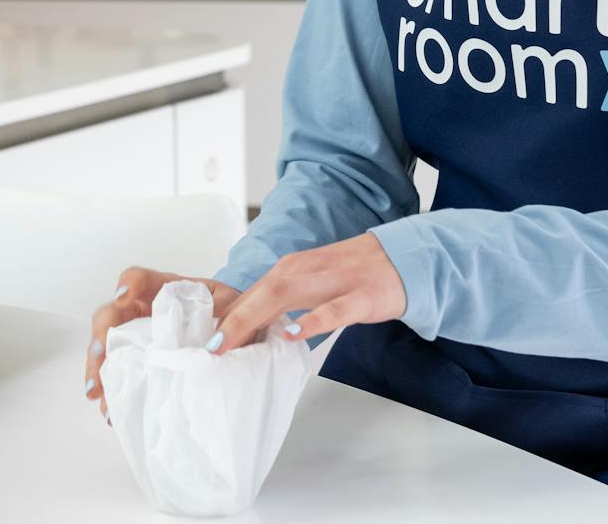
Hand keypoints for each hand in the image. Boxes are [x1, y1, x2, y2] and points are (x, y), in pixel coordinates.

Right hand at [83, 267, 241, 421]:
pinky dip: (112, 390)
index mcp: (166, 290)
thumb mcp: (235, 307)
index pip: (140, 279)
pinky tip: (110, 409)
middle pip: (111, 314)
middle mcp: (144, 311)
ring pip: (107, 346)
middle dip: (100, 333)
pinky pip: (118, 372)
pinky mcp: (141, 361)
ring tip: (95, 390)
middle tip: (99, 352)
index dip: (128, 284)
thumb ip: (229, 318)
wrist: (237, 329)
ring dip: (97, 367)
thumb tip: (214, 345)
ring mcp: (139, 337)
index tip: (123, 297)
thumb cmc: (232, 311)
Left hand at [209, 232, 405, 354]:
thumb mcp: (311, 281)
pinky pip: (333, 310)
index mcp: (292, 268)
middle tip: (211, 348)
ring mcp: (333, 281)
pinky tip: (293, 335)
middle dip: (232, 320)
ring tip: (233, 343)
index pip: (252, 292)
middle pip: (261, 293)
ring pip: (287, 296)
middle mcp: (306, 269)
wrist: (401, 259)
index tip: (206, 339)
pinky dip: (311, 321)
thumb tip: (250, 326)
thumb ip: (282, 300)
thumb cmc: (352, 274)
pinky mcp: (360, 297)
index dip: (227, 316)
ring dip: (256, 318)